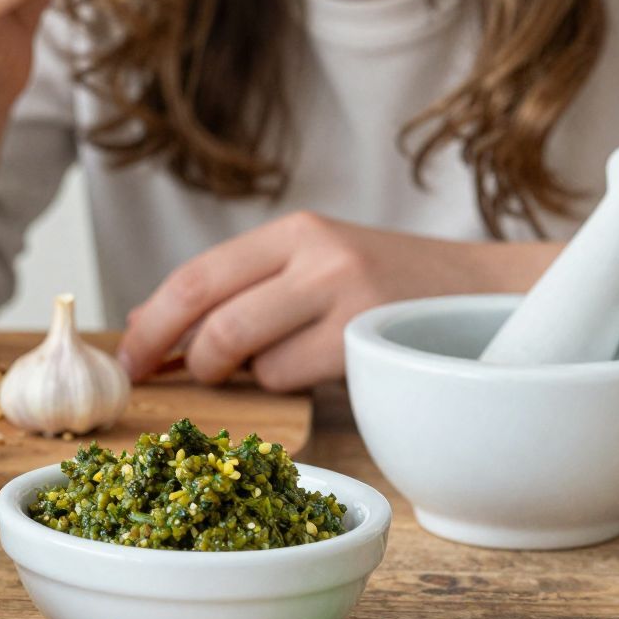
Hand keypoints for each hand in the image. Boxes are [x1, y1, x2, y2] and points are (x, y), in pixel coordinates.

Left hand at [115, 213, 530, 391]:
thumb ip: (249, 291)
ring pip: (250, 357)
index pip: (195, 277)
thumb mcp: (317, 267)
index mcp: (293, 231)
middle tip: (164, 380)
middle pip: (210, 318)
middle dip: (178, 359)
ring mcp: (346, 297)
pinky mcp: (370, 340)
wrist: (492, 296)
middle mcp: (316, 255)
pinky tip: (323, 368)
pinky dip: (291, 387)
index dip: (150, 322)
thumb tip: (158, 335)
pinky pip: (294, 380)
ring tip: (278, 362)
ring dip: (248, 375)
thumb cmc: (391, 291)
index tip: (126, 358)